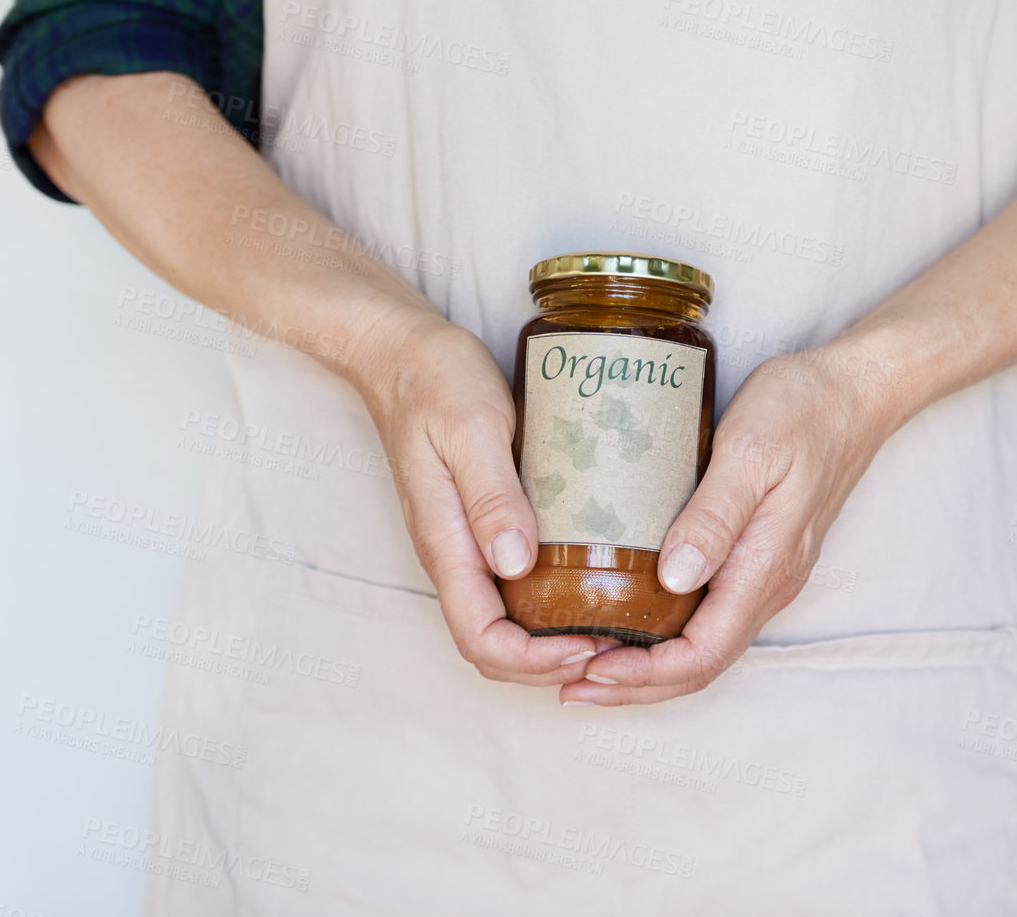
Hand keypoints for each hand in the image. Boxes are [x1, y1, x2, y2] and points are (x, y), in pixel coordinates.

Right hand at [353, 307, 608, 683]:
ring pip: (502, 621)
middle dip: (550, 665)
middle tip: (616, 647)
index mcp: (446, 542)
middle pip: (492, 648)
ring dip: (551, 641)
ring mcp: (464, 542)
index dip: (535, 661)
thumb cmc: (434, 380)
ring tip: (611, 626)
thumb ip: (491, 494)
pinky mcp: (480, 523)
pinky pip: (509, 586)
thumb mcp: (471, 427)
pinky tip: (591, 583)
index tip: (590, 645)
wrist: (400, 351)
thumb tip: (516, 564)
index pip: (481, 640)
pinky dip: (547, 604)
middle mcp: (453, 554)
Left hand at [562, 343, 895, 704]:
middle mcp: (769, 582)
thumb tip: (674, 580)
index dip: (643, 675)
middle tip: (571, 686)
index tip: (588, 671)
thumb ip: (715, 516)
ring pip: (706, 643)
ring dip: (648, 664)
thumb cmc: (802, 410)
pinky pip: (711, 613)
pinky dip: (666, 631)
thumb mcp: (751, 452)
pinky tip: (631, 613)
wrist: (854, 390)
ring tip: (588, 658)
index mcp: (765, 566)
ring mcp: (767, 570)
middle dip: (635, 685)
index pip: (702, 654)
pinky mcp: (759, 553)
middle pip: (701, 664)